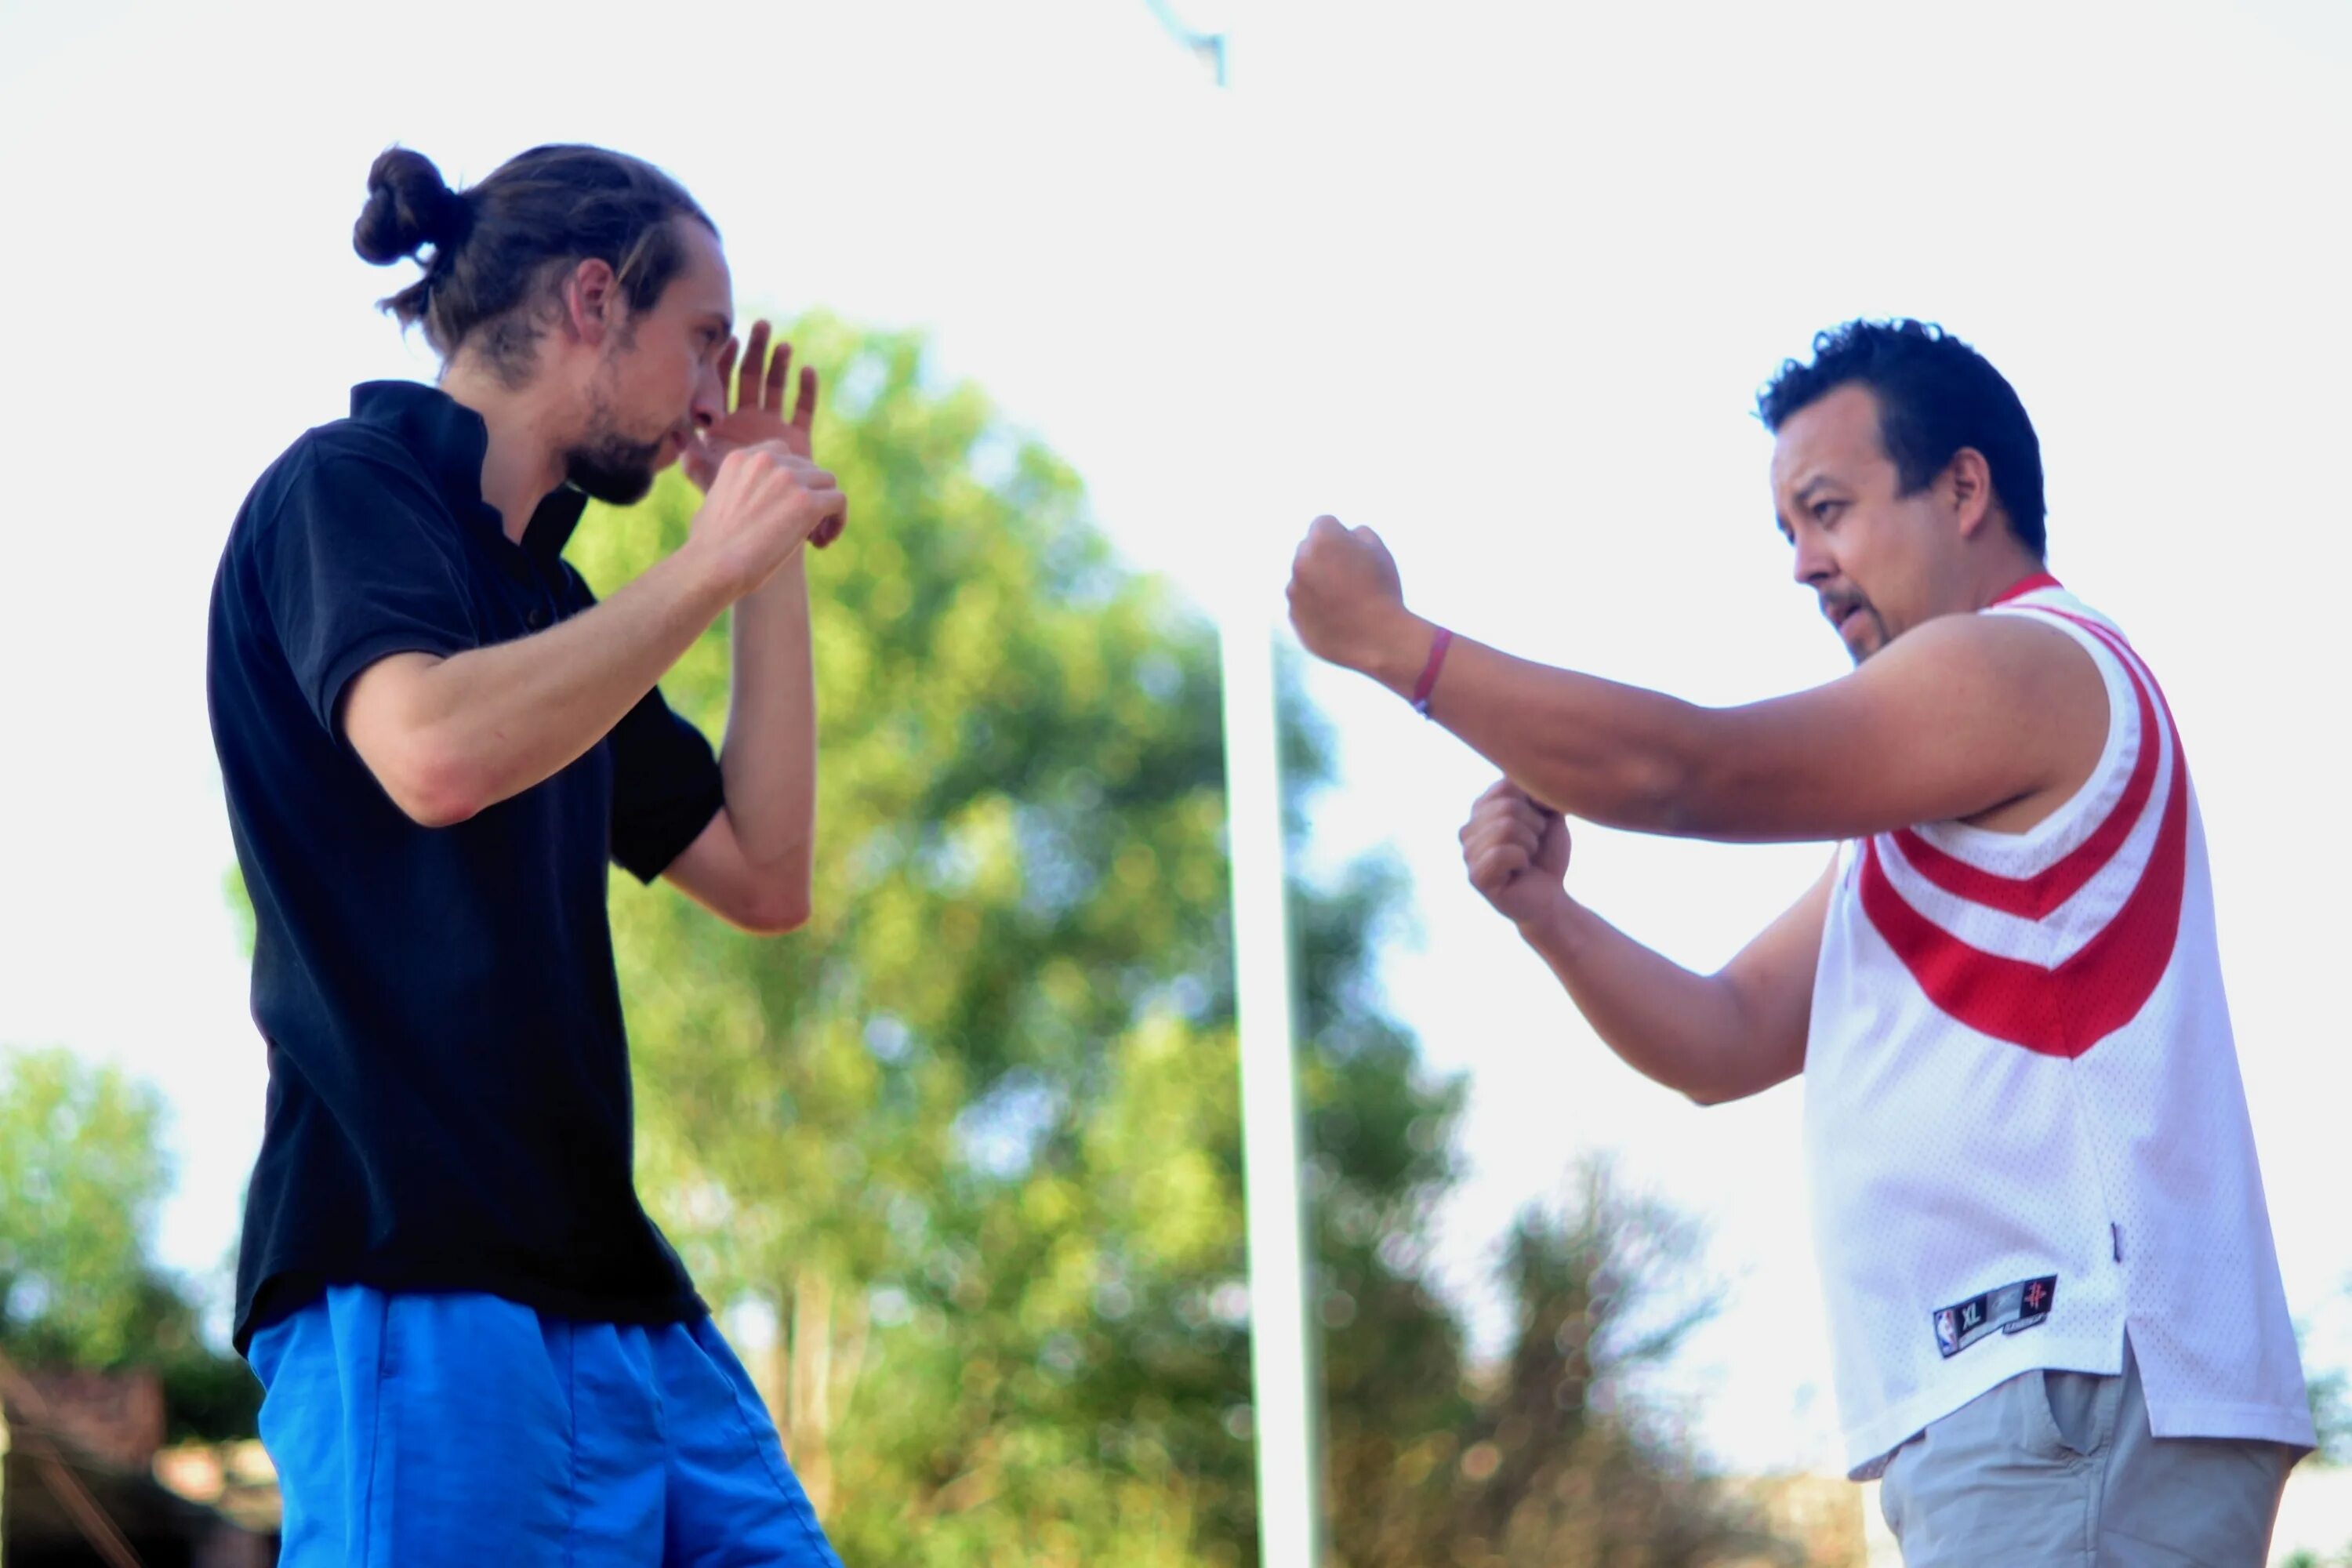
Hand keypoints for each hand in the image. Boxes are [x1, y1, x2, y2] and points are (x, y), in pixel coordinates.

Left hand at [684, 321, 845, 547]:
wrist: (759, 525)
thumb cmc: (725, 501)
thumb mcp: (701, 469)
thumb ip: (685, 445)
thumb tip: (666, 422)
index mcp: (725, 424)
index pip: (725, 383)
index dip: (727, 359)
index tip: (730, 337)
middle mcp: (749, 422)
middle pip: (753, 378)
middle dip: (757, 351)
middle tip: (761, 324)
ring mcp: (774, 429)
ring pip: (778, 389)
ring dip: (780, 366)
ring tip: (783, 345)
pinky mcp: (799, 441)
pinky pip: (803, 411)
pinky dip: (805, 391)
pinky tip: (806, 370)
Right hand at [689, 442, 847, 599]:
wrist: (714, 566)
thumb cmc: (708, 548)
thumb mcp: (711, 504)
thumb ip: (733, 491)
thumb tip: (744, 501)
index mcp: (742, 458)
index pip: (783, 454)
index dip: (792, 481)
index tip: (785, 507)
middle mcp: (767, 461)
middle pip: (809, 469)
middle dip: (810, 496)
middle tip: (804, 529)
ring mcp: (789, 479)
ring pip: (828, 484)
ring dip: (826, 509)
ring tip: (815, 538)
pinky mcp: (808, 503)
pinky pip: (839, 502)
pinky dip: (838, 522)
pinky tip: (823, 543)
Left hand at [1286, 514, 1412, 676]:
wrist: (1379, 640)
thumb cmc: (1383, 591)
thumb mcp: (1379, 550)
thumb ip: (1357, 533)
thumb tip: (1343, 534)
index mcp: (1322, 539)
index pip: (1324, 523)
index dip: (1342, 536)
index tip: (1356, 555)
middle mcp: (1300, 561)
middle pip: (1309, 548)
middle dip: (1325, 557)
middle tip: (1352, 577)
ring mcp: (1294, 590)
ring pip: (1304, 577)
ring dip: (1318, 582)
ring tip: (1346, 600)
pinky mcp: (1293, 615)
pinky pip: (1302, 603)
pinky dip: (1315, 606)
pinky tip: (1338, 617)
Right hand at [1460, 778, 1571, 925]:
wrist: (1551, 896)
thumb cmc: (1547, 854)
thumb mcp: (1548, 814)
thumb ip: (1539, 791)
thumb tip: (1533, 772)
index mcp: (1481, 808)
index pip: (1508, 785)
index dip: (1535, 804)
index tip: (1539, 824)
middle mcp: (1468, 828)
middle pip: (1507, 806)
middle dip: (1535, 826)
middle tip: (1534, 845)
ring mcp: (1468, 853)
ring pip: (1506, 828)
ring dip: (1530, 844)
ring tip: (1528, 857)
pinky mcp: (1475, 877)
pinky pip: (1503, 853)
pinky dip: (1522, 860)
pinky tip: (1520, 870)